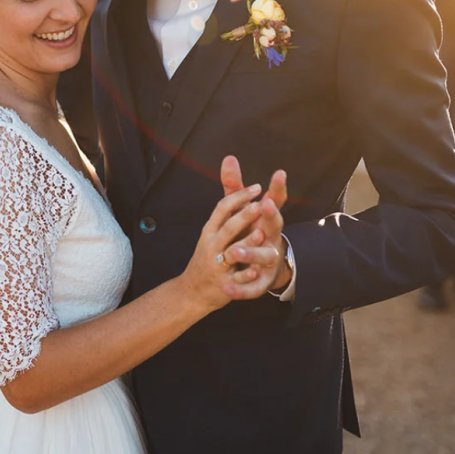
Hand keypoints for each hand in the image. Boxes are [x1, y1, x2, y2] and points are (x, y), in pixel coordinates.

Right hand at [180, 178, 266, 312]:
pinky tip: (256, 271)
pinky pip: (236, 280)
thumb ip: (227, 205)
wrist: (193, 290)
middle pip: (229, 227)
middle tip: (261, 204)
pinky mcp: (225, 284)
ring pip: (233, 253)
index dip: (239, 196)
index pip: (222, 207)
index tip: (257, 187)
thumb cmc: (208, 254)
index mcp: (210, 229)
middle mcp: (212, 244)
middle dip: (245, 216)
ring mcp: (217, 264)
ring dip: (247, 244)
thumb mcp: (212, 231)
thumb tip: (230, 163)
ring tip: (261, 235)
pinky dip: (245, 276)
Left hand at [220, 156, 289, 299]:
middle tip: (264, 205)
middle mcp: (271, 238)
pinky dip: (241, 289)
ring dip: (250, 252)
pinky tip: (227, 289)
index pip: (275, 201)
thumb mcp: (242, 210)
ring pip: (263, 256)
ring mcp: (268, 261)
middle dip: (270, 217)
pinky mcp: (259, 282)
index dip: (278, 188)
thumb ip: (235, 186)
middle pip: (273, 227)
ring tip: (234, 251)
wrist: (258, 268)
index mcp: (267, 220)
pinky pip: (252, 287)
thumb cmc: (250, 231)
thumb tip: (228, 157)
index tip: (279, 173)